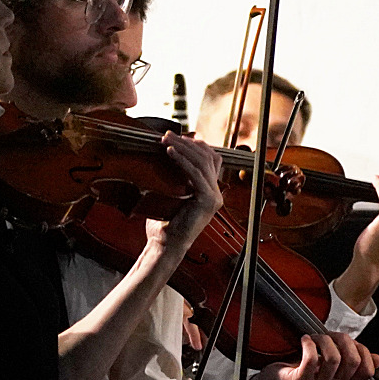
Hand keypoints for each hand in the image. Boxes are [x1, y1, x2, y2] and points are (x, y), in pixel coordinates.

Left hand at [155, 132, 226, 250]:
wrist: (166, 245)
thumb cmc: (164, 224)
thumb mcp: (170, 197)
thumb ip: (174, 181)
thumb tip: (162, 162)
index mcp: (210, 191)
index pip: (210, 160)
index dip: (196, 146)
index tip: (176, 138)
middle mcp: (216, 193)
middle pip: (208, 157)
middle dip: (187, 143)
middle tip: (168, 134)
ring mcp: (214, 197)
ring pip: (203, 162)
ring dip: (183, 148)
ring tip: (167, 140)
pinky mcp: (207, 201)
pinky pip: (196, 174)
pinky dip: (182, 161)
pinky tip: (170, 153)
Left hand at [255, 332, 378, 379]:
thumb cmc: (300, 374)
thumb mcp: (331, 369)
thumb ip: (353, 363)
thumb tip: (378, 359)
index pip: (367, 371)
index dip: (364, 352)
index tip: (351, 342)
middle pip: (352, 362)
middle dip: (344, 341)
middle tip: (332, 335)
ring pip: (333, 359)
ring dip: (325, 340)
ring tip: (316, 337)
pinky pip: (311, 359)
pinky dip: (310, 344)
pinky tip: (305, 341)